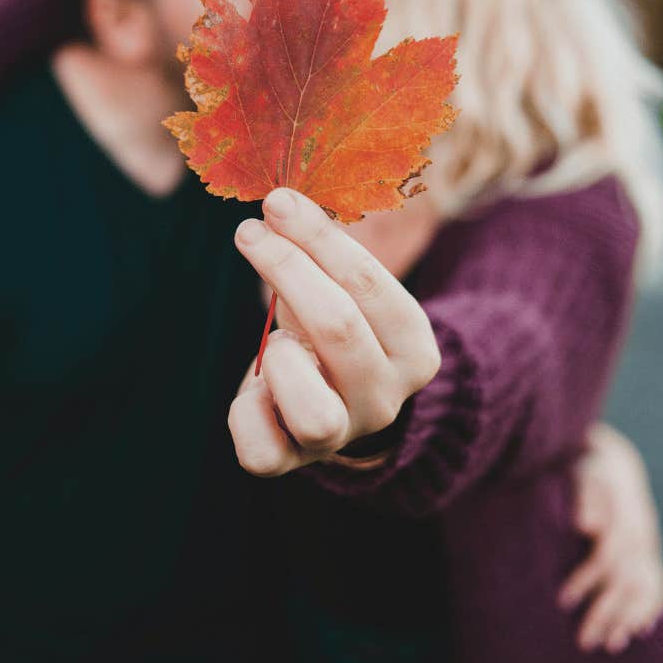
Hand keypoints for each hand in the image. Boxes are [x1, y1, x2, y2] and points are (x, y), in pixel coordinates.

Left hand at [228, 188, 440, 476]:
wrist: (333, 405)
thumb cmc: (333, 329)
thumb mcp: (344, 291)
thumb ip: (321, 255)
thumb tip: (282, 203)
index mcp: (415, 349)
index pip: (367, 284)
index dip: (317, 238)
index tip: (277, 201)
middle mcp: (386, 397)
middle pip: (338, 328)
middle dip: (287, 268)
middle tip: (250, 231)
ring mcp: (341, 434)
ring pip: (314, 410)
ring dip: (282, 356)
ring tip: (275, 337)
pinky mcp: (289, 461)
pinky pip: (261, 449)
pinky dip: (246, 408)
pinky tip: (255, 383)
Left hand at [559, 423, 662, 653]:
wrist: (615, 462)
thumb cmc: (588, 468)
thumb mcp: (581, 471)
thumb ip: (583, 495)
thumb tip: (585, 525)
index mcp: (621, 519)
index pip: (607, 559)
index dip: (586, 581)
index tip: (563, 601)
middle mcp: (640, 536)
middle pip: (625, 582)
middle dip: (606, 614)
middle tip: (585, 643)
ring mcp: (648, 545)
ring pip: (643, 588)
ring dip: (628, 618)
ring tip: (612, 645)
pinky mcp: (649, 551)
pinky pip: (658, 583)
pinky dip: (651, 607)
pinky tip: (642, 630)